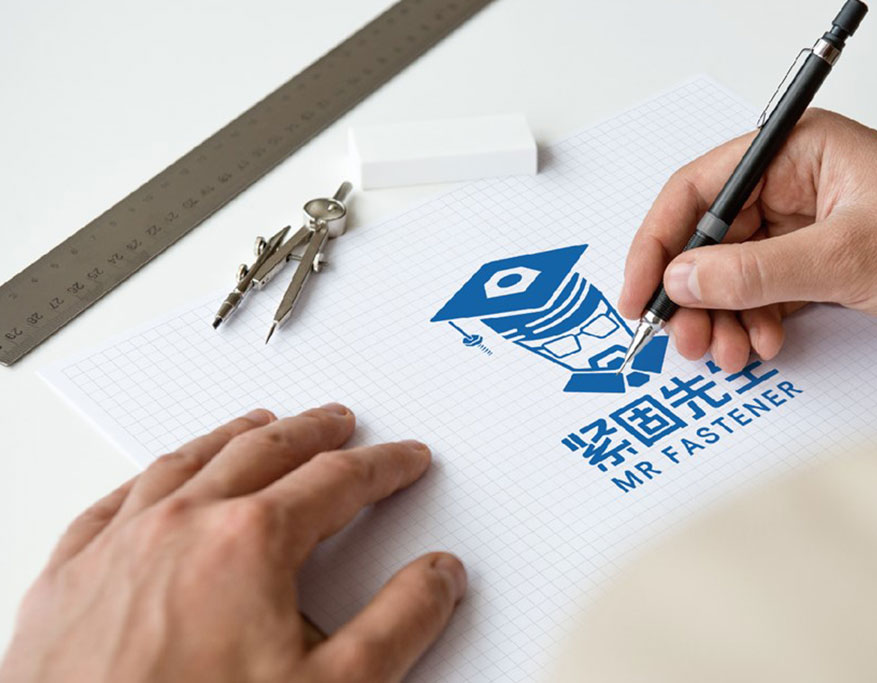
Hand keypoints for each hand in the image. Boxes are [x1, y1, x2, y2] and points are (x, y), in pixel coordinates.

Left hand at [0, 404, 465, 682]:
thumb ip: (399, 624)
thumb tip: (439, 576)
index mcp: (251, 541)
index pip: (337, 480)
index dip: (382, 466)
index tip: (404, 459)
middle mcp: (181, 525)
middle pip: (262, 452)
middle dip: (311, 433)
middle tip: (339, 422)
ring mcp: (117, 546)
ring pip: (185, 464)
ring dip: (233, 437)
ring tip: (258, 425)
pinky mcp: (67, 579)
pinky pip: (112, 502)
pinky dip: (149, 477)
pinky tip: (158, 478)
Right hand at [619, 109, 876, 371]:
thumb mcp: (850, 256)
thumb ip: (758, 269)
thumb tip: (688, 276)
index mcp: (800, 152)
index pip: (701, 189)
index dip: (660, 240)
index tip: (641, 290)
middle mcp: (799, 186)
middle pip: (711, 237)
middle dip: (693, 292)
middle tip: (685, 337)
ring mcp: (811, 229)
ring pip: (734, 273)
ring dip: (723, 316)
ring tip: (728, 352)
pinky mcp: (825, 268)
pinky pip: (765, 294)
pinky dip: (755, 323)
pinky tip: (764, 345)